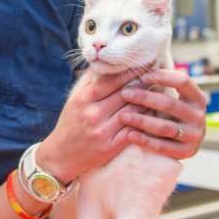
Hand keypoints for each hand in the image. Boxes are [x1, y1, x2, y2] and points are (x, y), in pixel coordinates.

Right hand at [39, 66, 147, 182]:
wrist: (61, 155)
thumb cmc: (70, 123)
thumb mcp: (74, 99)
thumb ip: (89, 81)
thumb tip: (106, 63)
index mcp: (83, 100)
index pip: (111, 80)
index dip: (129, 72)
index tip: (141, 65)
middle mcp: (92, 114)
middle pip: (126, 94)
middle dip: (142, 85)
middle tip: (155, 77)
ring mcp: (102, 132)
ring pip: (134, 111)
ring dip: (148, 101)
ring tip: (157, 93)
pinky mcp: (111, 147)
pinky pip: (135, 129)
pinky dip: (146, 120)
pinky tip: (153, 113)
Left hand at [118, 69, 205, 158]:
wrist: (182, 145)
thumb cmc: (169, 115)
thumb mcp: (171, 99)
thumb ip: (160, 87)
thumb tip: (136, 69)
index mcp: (197, 98)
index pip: (183, 81)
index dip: (162, 77)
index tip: (141, 77)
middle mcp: (199, 116)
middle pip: (170, 104)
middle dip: (145, 98)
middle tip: (124, 94)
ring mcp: (194, 135)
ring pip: (165, 126)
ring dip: (142, 120)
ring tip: (123, 116)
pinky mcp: (186, 151)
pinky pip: (163, 146)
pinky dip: (145, 140)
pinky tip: (129, 135)